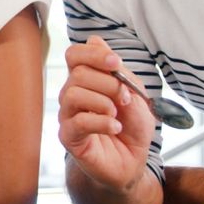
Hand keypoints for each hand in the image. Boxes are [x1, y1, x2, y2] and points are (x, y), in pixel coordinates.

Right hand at [58, 36, 155, 189]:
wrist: (133, 162)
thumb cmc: (132, 128)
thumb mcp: (136, 95)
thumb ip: (119, 72)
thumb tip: (96, 41)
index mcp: (86, 80)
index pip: (75, 54)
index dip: (93, 53)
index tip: (115, 63)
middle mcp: (72, 94)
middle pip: (78, 73)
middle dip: (108, 83)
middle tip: (125, 98)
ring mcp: (68, 115)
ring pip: (73, 94)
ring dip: (103, 102)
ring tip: (117, 114)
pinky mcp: (69, 136)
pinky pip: (79, 121)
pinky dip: (102, 122)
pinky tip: (115, 127)